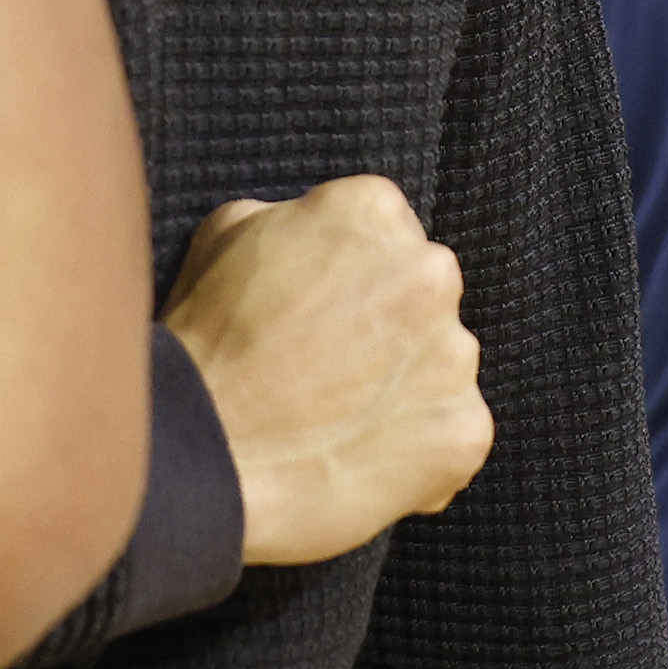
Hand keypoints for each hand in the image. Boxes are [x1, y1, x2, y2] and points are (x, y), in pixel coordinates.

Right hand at [165, 178, 488, 566]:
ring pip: (440, 365)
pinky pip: (452, 434)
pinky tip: (356, 457)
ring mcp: (454, 355)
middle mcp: (429, 272)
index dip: (345, 276)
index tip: (316, 310)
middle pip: (422, 294)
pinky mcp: (465, 430)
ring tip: (335, 421)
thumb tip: (313, 235)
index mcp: (374, 211)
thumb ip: (290, 220)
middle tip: (324, 368)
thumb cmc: (204, 343)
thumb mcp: (225, 234)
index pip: (383, 232)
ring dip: (402, 387)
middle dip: (385, 326)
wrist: (202, 457)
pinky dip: (416, 450)